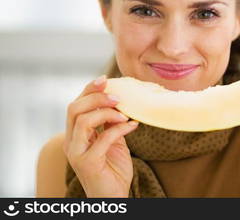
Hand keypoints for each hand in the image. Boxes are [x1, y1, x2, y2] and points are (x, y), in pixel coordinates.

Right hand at [63, 75, 138, 196]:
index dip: (89, 90)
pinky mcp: (87, 162)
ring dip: (107, 112)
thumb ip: (111, 123)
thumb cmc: (113, 169)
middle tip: (117, 96)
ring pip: (83, 121)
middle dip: (96, 97)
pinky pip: (102, 138)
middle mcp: (71, 142)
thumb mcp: (113, 140)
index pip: (76, 105)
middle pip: (74, 109)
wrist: (114, 196)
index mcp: (75, 134)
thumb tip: (119, 101)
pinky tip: (132, 125)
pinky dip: (119, 128)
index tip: (106, 79)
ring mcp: (76, 153)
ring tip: (124, 113)